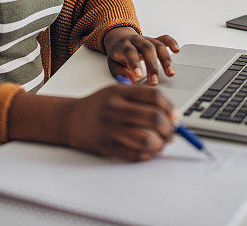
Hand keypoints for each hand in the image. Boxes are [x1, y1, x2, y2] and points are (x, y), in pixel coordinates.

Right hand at [63, 84, 177, 160]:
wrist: (70, 119)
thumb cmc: (98, 105)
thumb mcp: (117, 91)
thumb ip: (141, 98)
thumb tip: (170, 113)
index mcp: (120, 92)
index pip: (154, 97)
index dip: (170, 107)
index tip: (175, 116)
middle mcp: (116, 109)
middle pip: (154, 118)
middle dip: (169, 129)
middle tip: (172, 133)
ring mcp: (111, 129)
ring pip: (147, 139)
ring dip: (161, 144)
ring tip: (162, 143)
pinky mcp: (108, 146)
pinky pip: (135, 154)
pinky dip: (148, 155)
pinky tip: (149, 151)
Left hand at [104, 27, 179, 84]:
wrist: (119, 40)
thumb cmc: (117, 56)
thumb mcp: (113, 65)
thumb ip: (121, 73)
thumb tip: (132, 81)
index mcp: (123, 46)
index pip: (129, 52)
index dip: (134, 63)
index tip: (139, 76)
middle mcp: (136, 40)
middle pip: (147, 49)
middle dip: (152, 66)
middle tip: (154, 81)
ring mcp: (146, 39)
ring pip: (158, 45)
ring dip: (166, 59)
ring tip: (170, 73)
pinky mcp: (155, 39)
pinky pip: (164, 38)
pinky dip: (172, 43)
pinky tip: (177, 50)